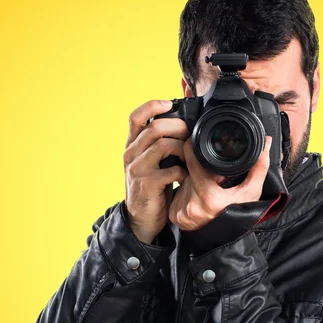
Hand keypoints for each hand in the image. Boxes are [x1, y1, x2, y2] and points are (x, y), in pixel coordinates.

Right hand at [123, 99, 189, 243]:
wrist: (141, 218)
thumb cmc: (152, 186)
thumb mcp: (153, 162)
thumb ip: (161, 144)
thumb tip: (184, 125)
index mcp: (132, 146)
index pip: (135, 117)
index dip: (152, 106)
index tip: (169, 103)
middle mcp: (131, 154)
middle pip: (154, 128)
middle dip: (178, 126)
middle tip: (191, 133)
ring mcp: (138, 169)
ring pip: (163, 145)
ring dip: (183, 148)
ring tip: (190, 156)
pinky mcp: (147, 185)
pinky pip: (171, 170)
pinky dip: (184, 171)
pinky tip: (187, 175)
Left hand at [169, 135, 271, 231]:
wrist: (227, 242)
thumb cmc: (240, 217)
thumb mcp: (252, 193)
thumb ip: (258, 167)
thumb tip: (265, 143)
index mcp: (208, 196)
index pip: (192, 162)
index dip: (192, 149)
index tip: (193, 141)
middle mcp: (191, 204)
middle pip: (189, 172)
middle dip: (199, 170)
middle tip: (212, 179)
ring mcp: (181, 211)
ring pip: (183, 183)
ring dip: (192, 182)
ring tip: (208, 191)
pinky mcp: (174, 215)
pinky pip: (178, 195)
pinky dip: (187, 193)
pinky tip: (198, 201)